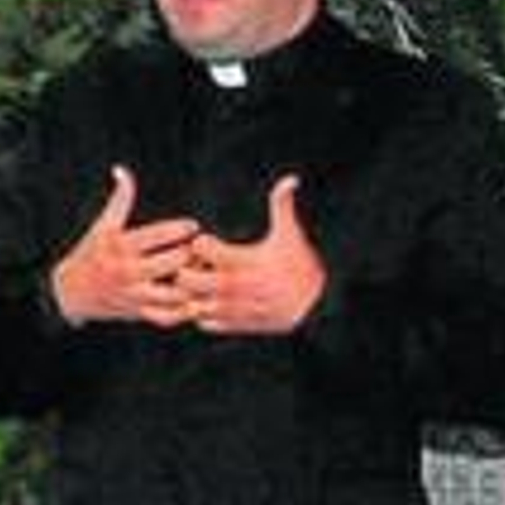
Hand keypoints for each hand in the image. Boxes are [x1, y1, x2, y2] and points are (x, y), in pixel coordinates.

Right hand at [51, 166, 200, 327]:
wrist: (70, 292)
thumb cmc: (91, 253)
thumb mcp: (103, 225)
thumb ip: (119, 199)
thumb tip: (121, 170)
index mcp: (120, 246)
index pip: (159, 235)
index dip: (181, 228)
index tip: (192, 226)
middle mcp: (127, 271)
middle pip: (173, 262)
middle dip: (190, 254)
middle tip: (202, 249)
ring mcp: (133, 294)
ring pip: (175, 292)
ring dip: (190, 282)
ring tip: (197, 271)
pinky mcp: (137, 312)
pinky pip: (167, 315)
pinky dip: (183, 308)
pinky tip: (190, 294)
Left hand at [178, 175, 326, 334]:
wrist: (317, 306)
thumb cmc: (299, 265)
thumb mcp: (291, 234)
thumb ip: (282, 206)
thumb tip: (291, 178)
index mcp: (246, 261)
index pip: (202, 247)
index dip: (200, 242)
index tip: (206, 241)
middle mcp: (237, 287)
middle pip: (188, 279)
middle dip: (186, 269)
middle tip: (196, 264)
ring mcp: (235, 309)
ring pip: (193, 304)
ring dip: (192, 293)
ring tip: (203, 283)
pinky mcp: (236, 326)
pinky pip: (204, 323)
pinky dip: (202, 313)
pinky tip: (212, 300)